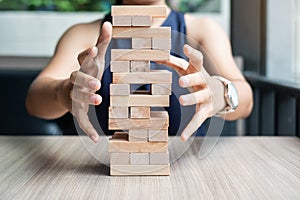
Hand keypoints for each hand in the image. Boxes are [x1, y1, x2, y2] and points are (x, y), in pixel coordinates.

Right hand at [67, 22, 111, 142]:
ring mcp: (75, 98)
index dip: (88, 56)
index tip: (95, 50)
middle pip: (77, 80)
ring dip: (86, 99)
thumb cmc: (85, 74)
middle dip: (85, 80)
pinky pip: (81, 121)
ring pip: (78, 98)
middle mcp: (75, 83)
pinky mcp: (77, 111)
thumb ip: (102, 43)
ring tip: (98, 99)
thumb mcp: (94, 60)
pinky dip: (87, 130)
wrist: (63, 92)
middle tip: (96, 82)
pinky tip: (95, 139)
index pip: (83, 62)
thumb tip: (108, 23)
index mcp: (81, 70)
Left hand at [159, 44, 225, 140]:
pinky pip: (198, 120)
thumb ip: (174, 63)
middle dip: (191, 79)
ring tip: (182, 100)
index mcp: (199, 71)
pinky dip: (191, 128)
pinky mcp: (206, 110)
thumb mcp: (190, 70)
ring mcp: (207, 96)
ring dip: (191, 99)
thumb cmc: (200, 79)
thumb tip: (156, 56)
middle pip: (199, 78)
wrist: (223, 94)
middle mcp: (205, 82)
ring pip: (199, 97)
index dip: (192, 54)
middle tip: (181, 80)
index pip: (197, 60)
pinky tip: (183, 137)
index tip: (186, 47)